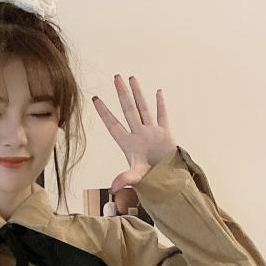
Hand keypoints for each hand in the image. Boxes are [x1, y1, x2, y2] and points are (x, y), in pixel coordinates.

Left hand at [92, 73, 177, 202]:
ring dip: (138, 93)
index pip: (114, 124)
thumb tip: (113, 188)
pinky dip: (160, 104)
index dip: (104, 112)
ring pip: (143, 108)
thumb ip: (126, 178)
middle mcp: (139, 134)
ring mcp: (152, 133)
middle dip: (122, 93)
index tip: (95, 99)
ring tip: (132, 78)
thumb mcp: (138, 178)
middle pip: (129, 109)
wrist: (170, 182)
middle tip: (116, 77)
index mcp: (129, 144)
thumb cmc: (152, 181)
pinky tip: (158, 92)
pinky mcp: (165, 134)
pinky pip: (162, 116)